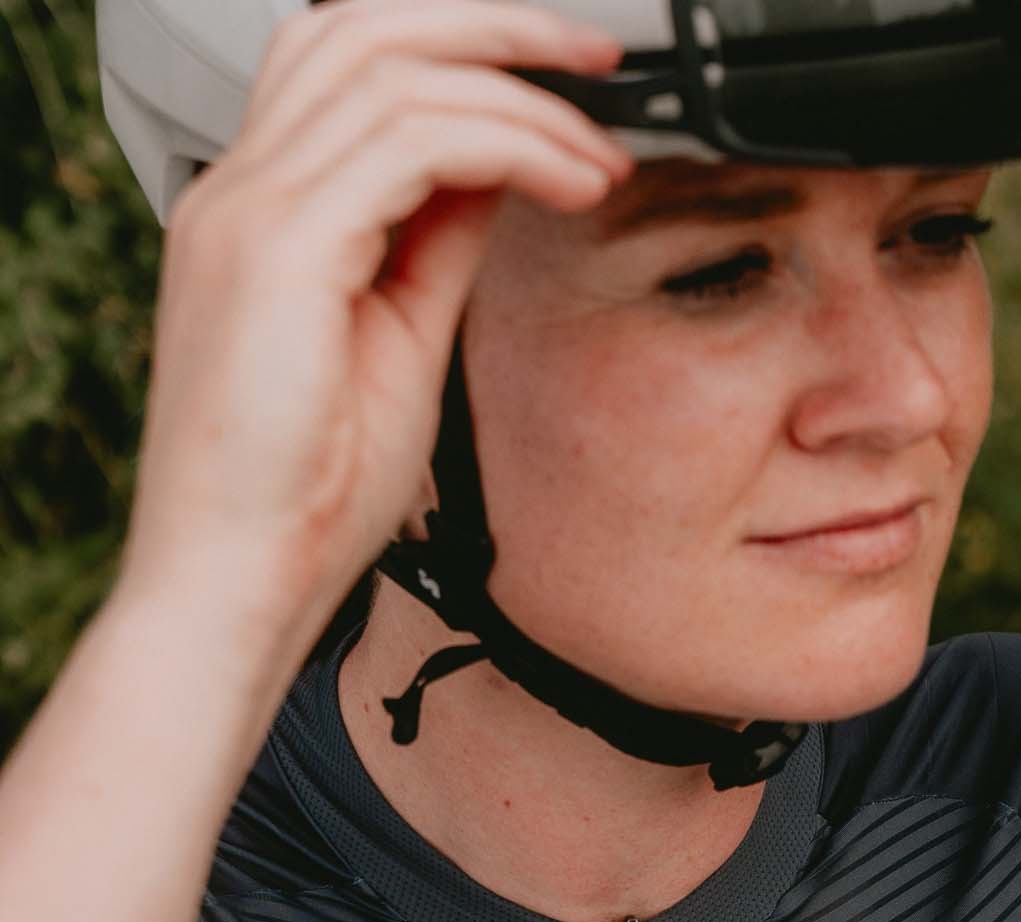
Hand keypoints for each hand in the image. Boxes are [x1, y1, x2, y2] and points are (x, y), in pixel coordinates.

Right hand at [115, 0, 632, 670]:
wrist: (235, 581)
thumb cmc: (303, 498)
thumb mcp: (397, 343)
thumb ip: (437, 245)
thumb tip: (500, 171)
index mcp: (257, 214)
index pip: (352, 69)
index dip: (464, 55)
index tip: (566, 92)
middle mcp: (240, 192)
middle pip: (364, 26)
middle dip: (495, 26)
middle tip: (597, 59)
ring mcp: (250, 211)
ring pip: (393, 66)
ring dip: (520, 92)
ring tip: (598, 151)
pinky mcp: (281, 249)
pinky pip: (413, 142)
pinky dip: (508, 144)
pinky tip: (571, 183)